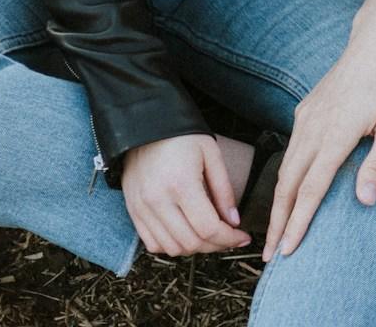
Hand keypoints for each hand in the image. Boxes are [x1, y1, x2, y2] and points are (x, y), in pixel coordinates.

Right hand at [122, 134, 250, 257]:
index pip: (208, 228)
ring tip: (210, 237)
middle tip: (230, 238)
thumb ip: (224, 189)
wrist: (143, 127)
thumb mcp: (211, 154)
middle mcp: (158, 201)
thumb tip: (234, 221)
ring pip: (172, 248)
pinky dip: (172, 246)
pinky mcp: (133, 212)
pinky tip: (187, 234)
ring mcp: (142, 209)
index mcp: (181, 185)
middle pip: (191, 242)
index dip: (229, 238)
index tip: (243, 237)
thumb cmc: (182, 137)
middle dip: (216, 245)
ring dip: (195, 248)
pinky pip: (152, 244)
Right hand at [263, 38, 375, 260]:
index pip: (311, 189)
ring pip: (285, 169)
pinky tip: (286, 194)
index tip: (286, 251)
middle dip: (277, 223)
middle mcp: (314, 128)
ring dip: (278, 203)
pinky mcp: (305, 112)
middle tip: (269, 257)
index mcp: (336, 135)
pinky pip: (290, 151)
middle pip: (288, 185)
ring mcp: (306, 119)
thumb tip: (365, 202)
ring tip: (274, 233)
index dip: (297, 223)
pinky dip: (284, 178)